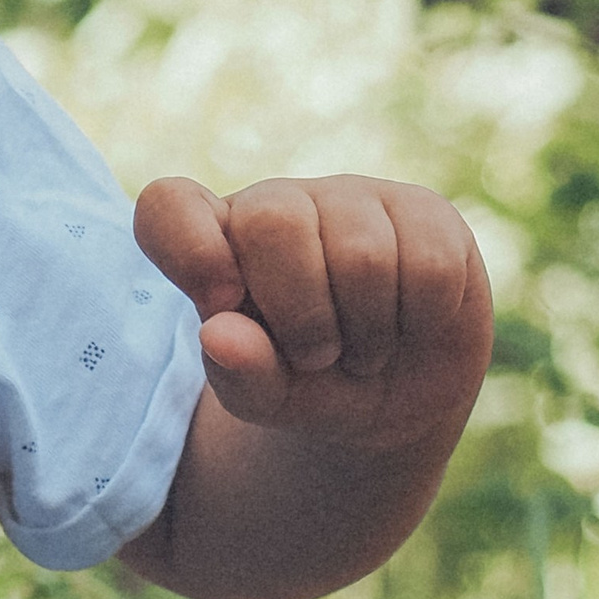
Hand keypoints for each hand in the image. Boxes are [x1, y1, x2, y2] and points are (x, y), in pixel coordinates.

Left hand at [133, 175, 492, 449]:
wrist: (392, 400)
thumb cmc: (305, 387)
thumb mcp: (264, 398)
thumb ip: (237, 373)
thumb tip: (219, 334)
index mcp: (214, 239)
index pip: (168, 205)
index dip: (190, 250)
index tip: (223, 303)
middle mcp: (278, 204)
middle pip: (273, 221)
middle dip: (302, 316)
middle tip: (316, 356)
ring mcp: (352, 199)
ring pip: (362, 254)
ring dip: (367, 332)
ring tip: (362, 349)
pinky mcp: (423, 210)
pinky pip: (430, 265)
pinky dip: (421, 320)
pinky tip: (411, 325)